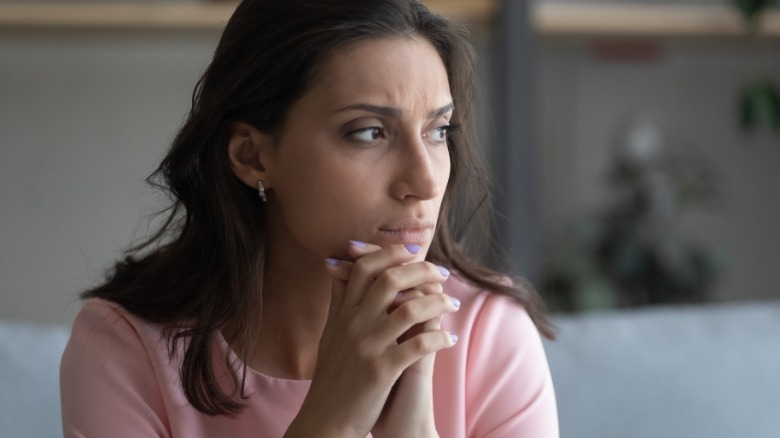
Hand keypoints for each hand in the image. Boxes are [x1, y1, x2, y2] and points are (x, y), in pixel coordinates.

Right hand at [284, 242, 457, 436]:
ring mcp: (368, 347)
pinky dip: (440, 338)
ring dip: (439, 302)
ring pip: (410, 309)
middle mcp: (353, 325)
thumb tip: (335, 266)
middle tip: (442, 273)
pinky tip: (451, 338)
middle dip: (422, 270)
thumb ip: (337, 299)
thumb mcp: (329, 333)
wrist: (326, 420)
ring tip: (453, 304)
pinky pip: (419, 346)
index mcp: (343, 314)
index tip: (414, 253)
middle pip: (390, 280)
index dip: (391, 254)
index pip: (366, 268)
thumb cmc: (332, 377)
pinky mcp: (382, 371)